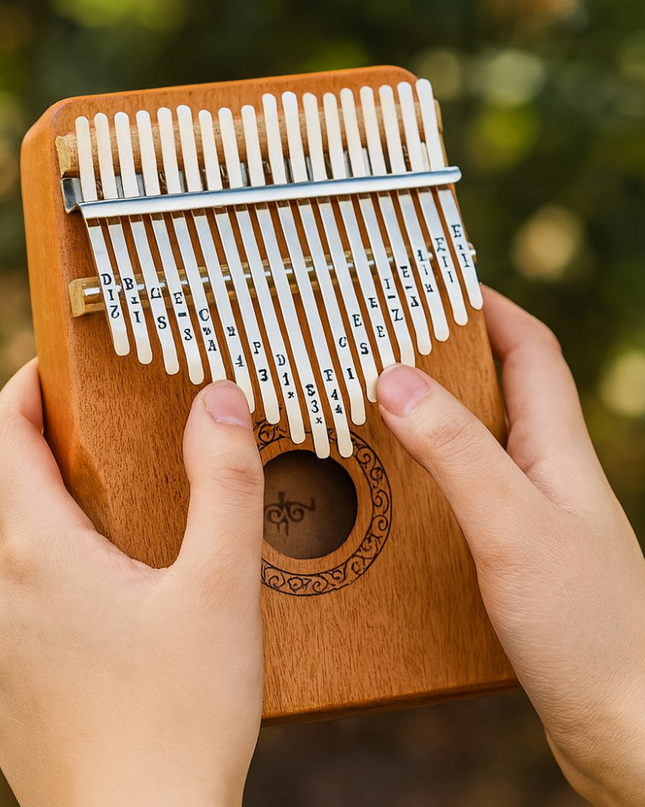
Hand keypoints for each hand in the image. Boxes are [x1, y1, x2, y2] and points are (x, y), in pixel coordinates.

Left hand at [0, 361, 263, 806]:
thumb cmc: (178, 718)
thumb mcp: (221, 588)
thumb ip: (224, 483)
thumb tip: (219, 400)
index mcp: (36, 553)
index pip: (1, 435)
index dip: (27, 385)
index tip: (67, 363)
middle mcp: (0, 588)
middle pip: (3, 480)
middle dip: (46, 434)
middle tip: (112, 418)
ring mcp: (1, 636)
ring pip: (11, 533)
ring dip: (53, 492)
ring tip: (123, 487)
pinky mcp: (16, 672)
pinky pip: (22, 582)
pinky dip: (55, 545)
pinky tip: (121, 570)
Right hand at [377, 288, 644, 806]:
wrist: (625, 727)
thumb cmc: (586, 627)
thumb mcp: (511, 525)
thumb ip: (455, 450)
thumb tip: (394, 378)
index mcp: (557, 450)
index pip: (532, 350)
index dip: (490, 307)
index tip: (436, 283)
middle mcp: (548, 474)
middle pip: (500, 391)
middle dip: (448, 358)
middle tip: (384, 348)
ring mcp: (534, 516)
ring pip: (478, 446)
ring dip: (432, 422)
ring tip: (372, 415)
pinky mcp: (516, 559)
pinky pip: (467, 497)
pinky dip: (429, 482)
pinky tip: (394, 499)